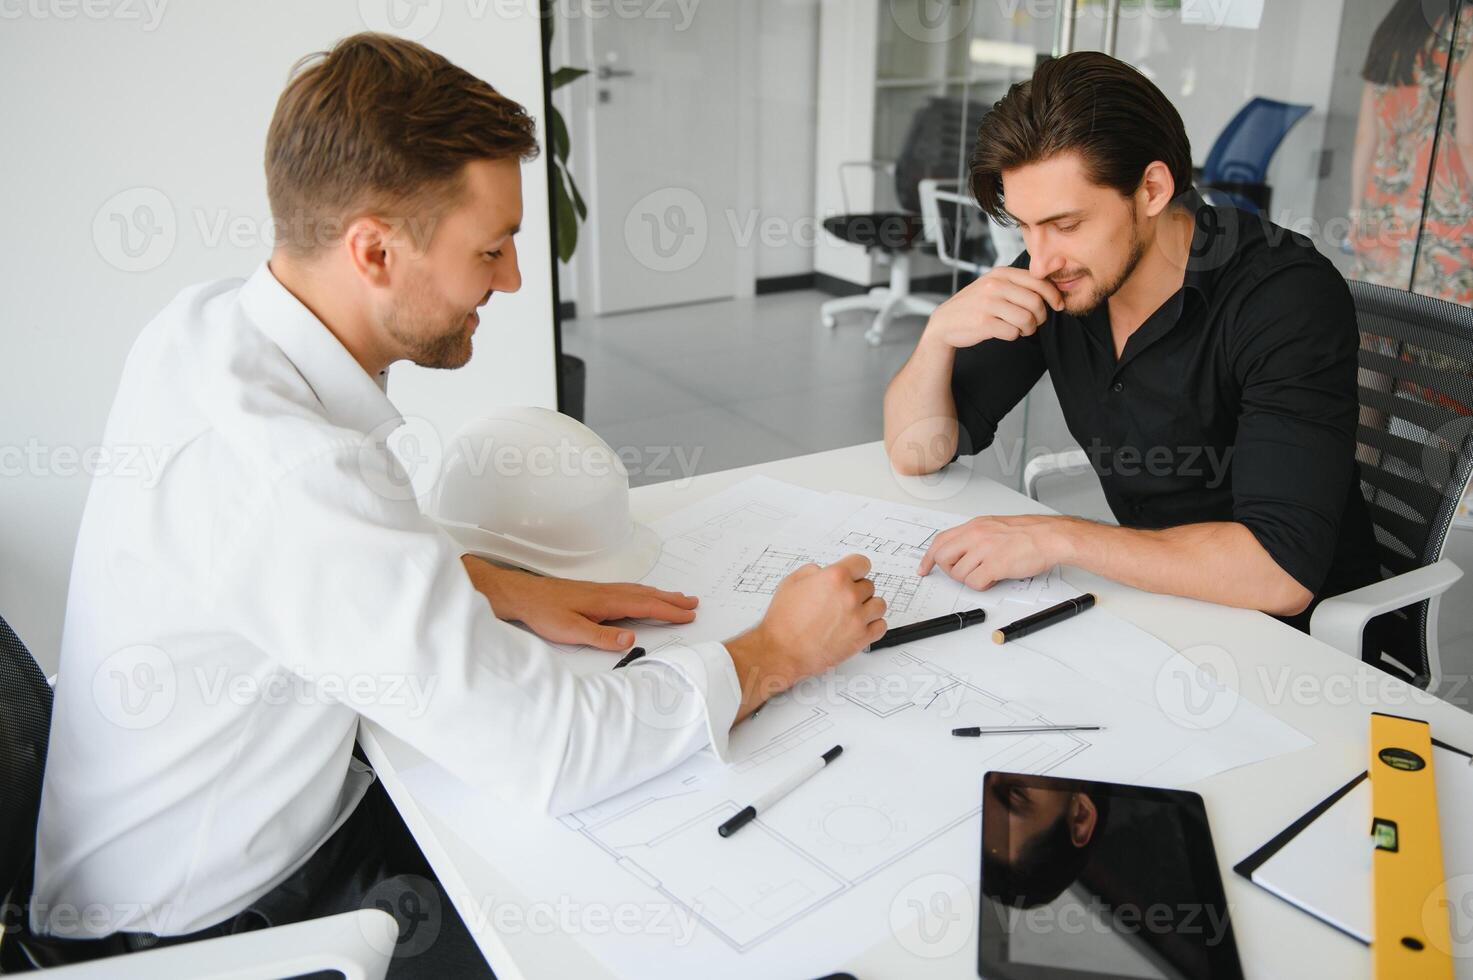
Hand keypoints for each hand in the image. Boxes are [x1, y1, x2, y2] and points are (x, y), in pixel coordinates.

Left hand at [461, 556, 697, 650]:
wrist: (523, 595)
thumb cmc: (545, 612)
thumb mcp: (571, 631)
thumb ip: (602, 637)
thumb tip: (630, 641)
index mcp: (607, 602)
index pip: (645, 606)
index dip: (669, 611)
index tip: (689, 614)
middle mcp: (608, 592)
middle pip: (647, 595)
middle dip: (671, 600)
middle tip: (693, 602)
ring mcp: (601, 590)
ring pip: (638, 591)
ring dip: (660, 594)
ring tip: (676, 597)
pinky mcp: (593, 592)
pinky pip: (628, 590)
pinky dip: (644, 592)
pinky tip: (642, 594)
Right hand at [725, 554, 886, 716]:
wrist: (781, 650)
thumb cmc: (783, 621)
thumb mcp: (792, 582)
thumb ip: (813, 572)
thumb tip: (824, 572)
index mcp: (834, 578)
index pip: (862, 563)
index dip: (856, 569)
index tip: (854, 574)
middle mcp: (849, 596)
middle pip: (869, 585)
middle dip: (856, 590)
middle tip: (842, 599)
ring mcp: (858, 618)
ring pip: (879, 605)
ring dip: (867, 607)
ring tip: (852, 613)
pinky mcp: (861, 638)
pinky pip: (881, 626)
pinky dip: (873, 625)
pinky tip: (859, 626)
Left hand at [918, 515, 1069, 590]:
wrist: (1051, 537)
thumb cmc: (1029, 534)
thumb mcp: (995, 526)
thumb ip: (976, 537)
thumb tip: (961, 552)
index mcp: (975, 526)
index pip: (940, 540)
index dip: (929, 557)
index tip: (924, 568)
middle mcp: (976, 535)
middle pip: (943, 557)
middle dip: (949, 570)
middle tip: (964, 574)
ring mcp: (984, 549)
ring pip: (958, 574)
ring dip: (971, 579)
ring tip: (988, 574)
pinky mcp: (995, 564)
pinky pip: (974, 583)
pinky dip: (982, 586)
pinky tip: (994, 579)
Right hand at [923, 266, 1063, 348]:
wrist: (945, 322)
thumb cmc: (977, 304)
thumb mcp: (995, 284)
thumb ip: (1022, 279)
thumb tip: (1061, 263)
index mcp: (1000, 273)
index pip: (1038, 281)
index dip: (1054, 295)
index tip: (1058, 306)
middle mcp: (994, 285)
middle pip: (1035, 302)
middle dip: (1041, 317)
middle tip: (1035, 322)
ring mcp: (988, 304)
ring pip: (1027, 319)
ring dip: (1029, 329)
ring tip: (1022, 329)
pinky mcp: (983, 323)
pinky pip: (1013, 332)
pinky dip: (1014, 335)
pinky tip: (1006, 332)